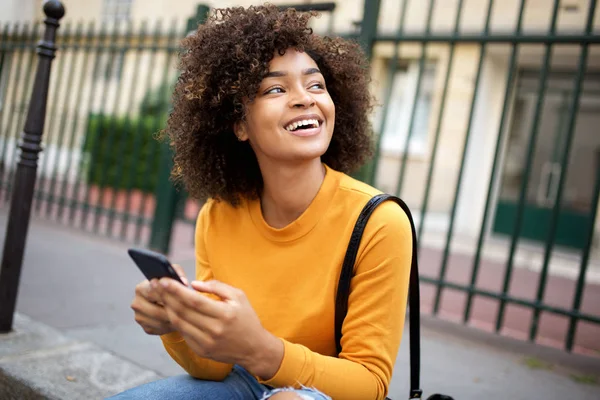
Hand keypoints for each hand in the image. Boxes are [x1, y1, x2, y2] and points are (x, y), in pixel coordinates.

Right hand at [130, 264, 188, 335]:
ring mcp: (140, 317)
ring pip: (160, 322)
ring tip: (184, 317)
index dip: (167, 295)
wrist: (162, 301)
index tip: (180, 296)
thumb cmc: (168, 287)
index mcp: (141, 288)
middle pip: (156, 311)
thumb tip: (184, 282)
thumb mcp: (173, 274)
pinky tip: (178, 322)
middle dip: (172, 311)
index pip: (152, 292)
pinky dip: (170, 327)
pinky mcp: (146, 328)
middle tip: (186, 311)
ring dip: (172, 321)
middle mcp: (137, 303)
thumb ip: (178, 273)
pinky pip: (160, 329)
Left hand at [154, 279, 283, 378]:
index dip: (176, 290)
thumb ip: (217, 287)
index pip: (194, 300)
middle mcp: (214, 330)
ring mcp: (206, 342)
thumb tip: (193, 284)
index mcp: (224, 314)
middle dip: (166, 296)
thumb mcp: (238, 296)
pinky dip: (175, 320)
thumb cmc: (246, 318)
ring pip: (179, 323)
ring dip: (167, 308)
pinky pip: (183, 333)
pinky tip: (171, 310)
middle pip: (183, 311)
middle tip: (155, 285)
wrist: (254, 348)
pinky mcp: (201, 351)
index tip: (164, 280)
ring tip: (160, 296)